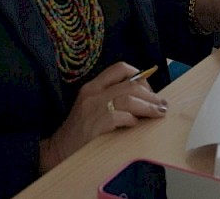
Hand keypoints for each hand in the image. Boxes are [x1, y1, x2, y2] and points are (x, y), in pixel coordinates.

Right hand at [38, 62, 167, 171]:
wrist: (58, 151)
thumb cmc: (80, 131)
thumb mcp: (93, 108)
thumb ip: (112, 99)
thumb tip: (145, 98)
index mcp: (92, 86)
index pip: (119, 68)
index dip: (140, 75)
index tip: (150, 89)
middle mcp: (92, 93)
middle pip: (129, 84)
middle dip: (150, 94)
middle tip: (161, 104)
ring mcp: (92, 108)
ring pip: (128, 98)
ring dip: (147, 106)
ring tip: (158, 114)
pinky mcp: (94, 124)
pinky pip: (119, 116)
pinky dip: (131, 119)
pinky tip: (136, 125)